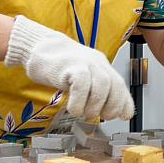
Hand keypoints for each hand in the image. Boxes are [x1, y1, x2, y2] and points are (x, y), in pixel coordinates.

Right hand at [4, 16, 134, 119]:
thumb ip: (95, 91)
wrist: (39, 46)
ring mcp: (84, 63)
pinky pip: (82, 84)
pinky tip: (72, 108)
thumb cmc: (60, 66)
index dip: (124, 103)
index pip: (121, 85)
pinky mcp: (70, 66)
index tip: (121, 116)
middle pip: (115, 86)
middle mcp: (97, 63)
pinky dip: (79, 102)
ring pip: (102, 86)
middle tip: (100, 116)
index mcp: (102, 66)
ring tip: (84, 113)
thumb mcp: (82, 77)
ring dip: (94, 107)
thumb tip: (109, 111)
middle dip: (111, 107)